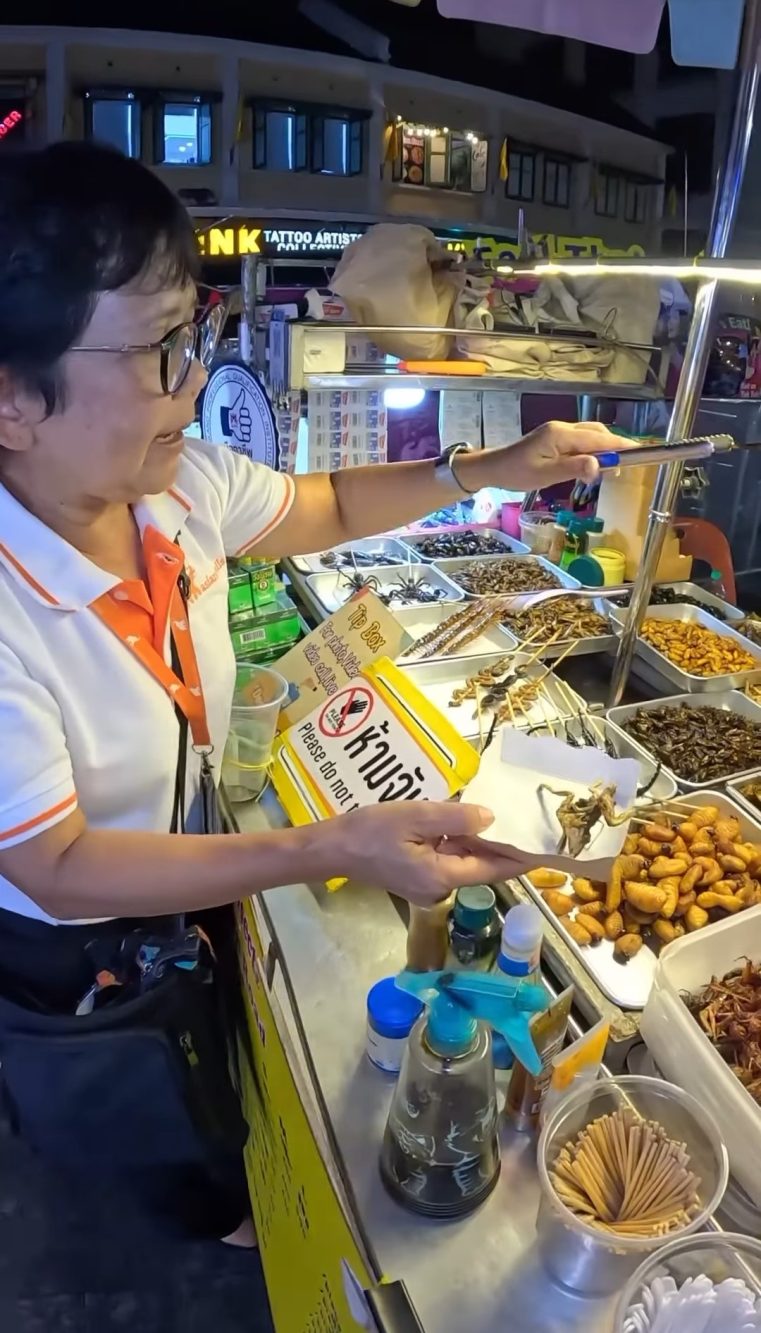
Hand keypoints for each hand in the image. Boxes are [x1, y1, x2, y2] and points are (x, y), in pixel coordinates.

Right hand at [320, 801, 533, 905]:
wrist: (333, 848)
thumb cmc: (370, 832)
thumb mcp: (416, 817)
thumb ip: (456, 818)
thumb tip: (491, 819)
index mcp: (443, 876)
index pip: (493, 869)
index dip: (520, 858)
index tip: (546, 849)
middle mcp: (440, 888)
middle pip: (481, 866)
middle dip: (503, 846)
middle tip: (528, 823)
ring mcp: (428, 886)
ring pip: (464, 861)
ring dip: (479, 842)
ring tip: (503, 817)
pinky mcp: (417, 877)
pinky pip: (447, 859)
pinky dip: (458, 843)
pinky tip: (465, 822)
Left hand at [476, 420, 621, 490]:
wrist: (493, 467)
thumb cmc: (516, 473)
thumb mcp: (545, 475)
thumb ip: (573, 468)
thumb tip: (599, 466)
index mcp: (561, 434)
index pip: (598, 439)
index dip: (620, 446)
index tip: (641, 451)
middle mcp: (563, 428)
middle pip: (597, 433)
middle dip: (615, 447)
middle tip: (626, 466)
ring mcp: (559, 431)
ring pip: (590, 436)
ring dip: (604, 449)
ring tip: (612, 468)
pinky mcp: (555, 438)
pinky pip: (581, 440)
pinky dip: (592, 450)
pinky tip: (593, 465)